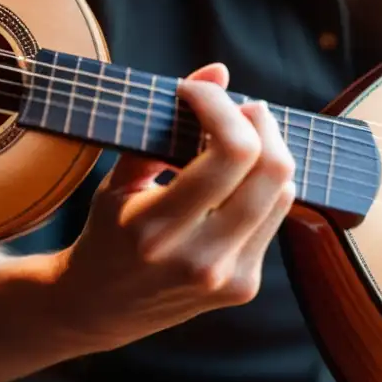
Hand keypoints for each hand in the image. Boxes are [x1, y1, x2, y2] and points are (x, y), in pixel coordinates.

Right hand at [56, 63, 295, 350]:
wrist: (98, 310)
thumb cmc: (106, 234)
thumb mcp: (119, 180)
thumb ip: (166, 125)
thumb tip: (218, 71)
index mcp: (159, 230)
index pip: (230, 152)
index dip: (223, 106)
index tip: (199, 92)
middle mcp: (201, 258)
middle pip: (272, 170)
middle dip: (259, 122)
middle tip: (239, 107)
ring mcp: (228, 277)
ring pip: (283, 191)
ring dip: (268, 151)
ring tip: (239, 137)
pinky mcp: (245, 287)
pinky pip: (276, 216)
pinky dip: (265, 186)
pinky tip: (240, 177)